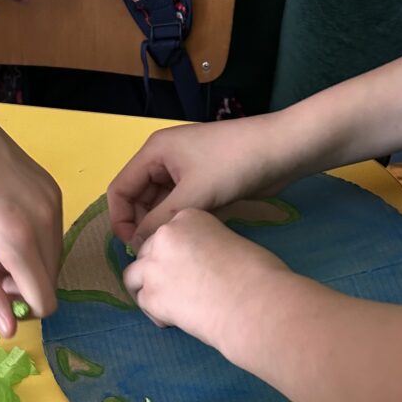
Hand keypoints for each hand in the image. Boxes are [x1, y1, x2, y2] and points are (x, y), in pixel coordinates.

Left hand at [0, 114, 61, 336]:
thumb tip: (8, 331)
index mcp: (17, 238)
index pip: (44, 299)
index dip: (23, 309)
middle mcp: (45, 222)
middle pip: (50, 281)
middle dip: (23, 286)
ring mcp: (53, 203)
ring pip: (52, 259)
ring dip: (28, 266)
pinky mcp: (53, 189)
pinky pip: (52, 234)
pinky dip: (33, 243)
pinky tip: (4, 226)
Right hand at [108, 113, 295, 248]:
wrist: (281, 150)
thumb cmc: (234, 164)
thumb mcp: (193, 195)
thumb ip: (160, 221)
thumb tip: (137, 245)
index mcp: (154, 153)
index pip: (120, 189)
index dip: (120, 219)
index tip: (133, 246)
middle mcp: (163, 160)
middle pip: (137, 199)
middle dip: (141, 225)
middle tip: (155, 252)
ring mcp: (183, 171)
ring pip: (159, 205)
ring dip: (162, 226)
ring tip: (174, 246)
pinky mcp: (201, 183)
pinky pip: (178, 206)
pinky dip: (179, 221)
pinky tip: (189, 236)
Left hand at [122, 209, 289, 369]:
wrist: (252, 303)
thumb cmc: (256, 274)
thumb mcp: (229, 242)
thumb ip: (204, 247)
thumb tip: (197, 266)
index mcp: (187, 217)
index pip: (168, 234)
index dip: (175, 254)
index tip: (189, 268)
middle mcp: (164, 237)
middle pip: (147, 252)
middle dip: (158, 270)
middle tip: (179, 289)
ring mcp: (153, 267)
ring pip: (133, 277)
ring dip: (148, 289)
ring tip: (169, 303)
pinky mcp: (150, 296)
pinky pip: (142, 303)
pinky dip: (155, 312)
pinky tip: (175, 319)